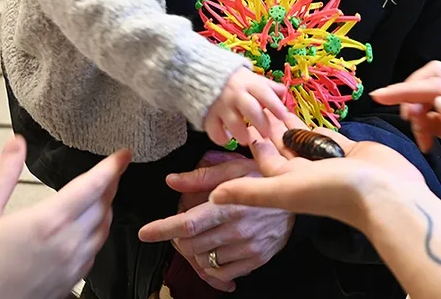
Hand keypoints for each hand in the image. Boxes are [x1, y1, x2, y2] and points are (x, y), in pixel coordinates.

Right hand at [0, 136, 130, 298]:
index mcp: (49, 222)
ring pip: (103, 230)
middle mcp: (67, 245)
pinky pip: (94, 252)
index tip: (124, 154)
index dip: (113, 167)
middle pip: (104, 206)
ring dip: (106, 208)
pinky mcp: (69, 284)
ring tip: (101, 193)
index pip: (94, 186)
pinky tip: (86, 228)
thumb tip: (16, 144)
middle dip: (110, 184)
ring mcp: (71, 267)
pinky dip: (97, 232)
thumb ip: (2, 175)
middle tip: (111, 169)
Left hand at [140, 153, 293, 290]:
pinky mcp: (255, 260)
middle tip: (182, 226)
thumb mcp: (232, 168)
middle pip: (191, 245)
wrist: (295, 195)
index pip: (188, 224)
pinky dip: (212, 264)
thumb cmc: (261, 177)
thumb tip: (172, 180)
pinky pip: (221, 273)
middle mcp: (237, 230)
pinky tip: (215, 248)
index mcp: (229, 204)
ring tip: (203, 233)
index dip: (163, 229)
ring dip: (195, 250)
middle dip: (178, 238)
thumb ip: (200, 177)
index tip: (145, 233)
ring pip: (204, 260)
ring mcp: (247, 248)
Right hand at [204, 66, 287, 146]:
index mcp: (248, 83)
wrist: (199, 71)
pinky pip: (214, 131)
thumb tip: (284, 92)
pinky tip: (227, 139)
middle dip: (261, 124)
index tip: (284, 115)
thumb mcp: (249, 76)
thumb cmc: (230, 77)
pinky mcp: (207, 114)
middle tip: (267, 135)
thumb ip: (266, 85)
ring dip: (242, 134)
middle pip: (251, 110)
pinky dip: (221, 138)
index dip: (275, 105)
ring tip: (246, 140)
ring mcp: (220, 105)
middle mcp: (235, 94)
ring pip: (234, 123)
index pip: (264, 93)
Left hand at [210, 113, 424, 231]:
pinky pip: (325, 134)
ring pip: (302, 138)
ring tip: (275, 99)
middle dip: (268, 125)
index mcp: (288, 181)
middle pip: (281, 145)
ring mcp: (327, 160)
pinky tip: (307, 113)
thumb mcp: (286, 190)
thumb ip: (250, 192)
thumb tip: (213, 197)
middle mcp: (305, 171)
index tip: (240, 116)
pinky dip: (315, 124)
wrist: (389, 193)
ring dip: (289, 121)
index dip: (252, 137)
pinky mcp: (347, 149)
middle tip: (256, 99)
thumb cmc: (335, 192)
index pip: (263, 157)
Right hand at [370, 60, 440, 217]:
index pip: (436, 87)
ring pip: (430, 95)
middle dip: (410, 91)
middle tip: (402, 117)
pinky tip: (424, 143)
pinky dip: (422, 125)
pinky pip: (433, 115)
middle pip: (433, 77)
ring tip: (418, 136)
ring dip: (415, 110)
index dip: (406, 89)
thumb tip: (440, 103)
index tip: (380, 97)